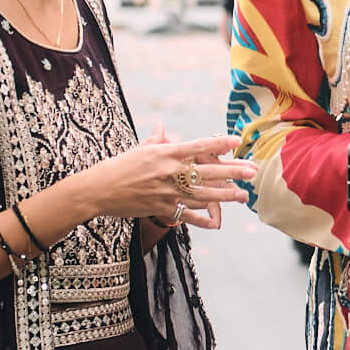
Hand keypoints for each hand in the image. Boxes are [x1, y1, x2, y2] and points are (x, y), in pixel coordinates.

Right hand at [82, 133, 253, 227]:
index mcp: (165, 153)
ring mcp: (167, 191)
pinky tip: (217, 222)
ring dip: (225, 196)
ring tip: (243, 196)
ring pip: (203, 194)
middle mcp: (169, 171)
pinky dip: (201, 219)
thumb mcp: (138, 150)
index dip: (219, 142)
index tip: (237, 140)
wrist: (97, 190)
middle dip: (232, 172)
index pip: (198, 146)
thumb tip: (161, 127)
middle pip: (207, 171)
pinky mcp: (161, 208)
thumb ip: (155, 140)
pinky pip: (186, 214)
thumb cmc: (117, 167)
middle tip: (252, 171)